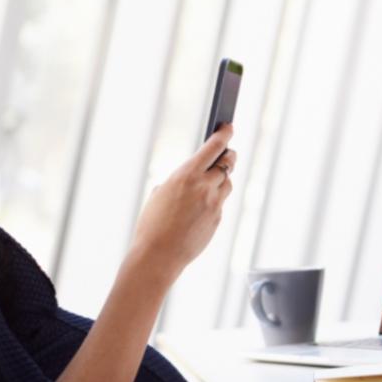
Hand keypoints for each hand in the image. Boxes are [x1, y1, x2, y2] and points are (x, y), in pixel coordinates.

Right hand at [129, 124, 236, 282]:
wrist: (158, 254)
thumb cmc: (152, 224)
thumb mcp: (160, 194)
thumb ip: (179, 182)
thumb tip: (192, 180)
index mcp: (187, 174)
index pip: (213, 147)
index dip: (224, 134)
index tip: (229, 127)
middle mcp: (205, 186)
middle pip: (228, 163)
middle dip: (228, 156)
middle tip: (227, 152)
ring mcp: (214, 204)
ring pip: (227, 184)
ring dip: (222, 180)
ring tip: (212, 180)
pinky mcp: (217, 220)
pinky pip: (220, 204)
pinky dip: (214, 201)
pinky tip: (201, 206)